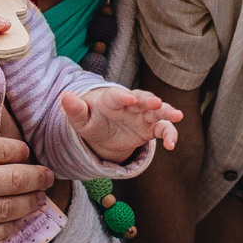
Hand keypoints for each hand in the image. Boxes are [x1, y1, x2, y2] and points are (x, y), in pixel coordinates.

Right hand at [0, 130, 54, 242]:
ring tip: (36, 201)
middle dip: (37, 180)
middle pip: (14, 182)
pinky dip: (5, 232)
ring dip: (27, 206)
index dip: (23, 153)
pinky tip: (11, 226)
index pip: (5, 151)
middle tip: (46, 178)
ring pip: (5, 213)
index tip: (28, 154)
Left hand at [61, 86, 182, 161]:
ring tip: (177, 116)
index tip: (129, 98)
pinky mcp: (150, 127)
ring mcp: (143, 115)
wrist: (103, 128)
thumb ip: (74, 109)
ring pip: (158, 111)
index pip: (117, 96)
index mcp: (112, 100)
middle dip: (150, 101)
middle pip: (142, 99)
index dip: (123, 96)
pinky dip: (169, 134)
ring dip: (167, 112)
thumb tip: (65, 97)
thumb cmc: (91, 119)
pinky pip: (163, 129)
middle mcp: (131, 104)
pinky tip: (172, 145)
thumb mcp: (80, 119)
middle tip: (157, 103)